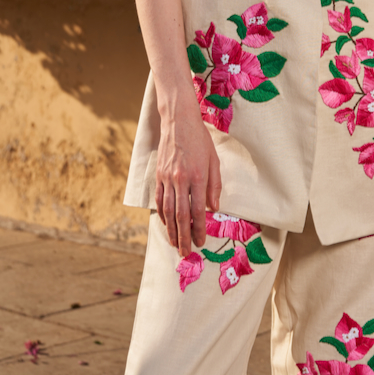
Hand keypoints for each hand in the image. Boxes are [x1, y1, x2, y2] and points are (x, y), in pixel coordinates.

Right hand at [155, 97, 221, 257]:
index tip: (201, 242)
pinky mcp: (158, 175)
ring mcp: (167, 178)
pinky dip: (162, 215)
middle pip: (180, 215)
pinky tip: (166, 225)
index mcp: (197, 176)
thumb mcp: (214, 160)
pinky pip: (159, 200)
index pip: (197, 210)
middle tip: (185, 252)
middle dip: (183, 236)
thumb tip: (214, 208)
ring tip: (174, 244)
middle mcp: (180, 179)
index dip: (198, 229)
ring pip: (167, 211)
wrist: (178, 121)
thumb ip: (215, 185)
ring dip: (171, 230)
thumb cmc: (200, 140)